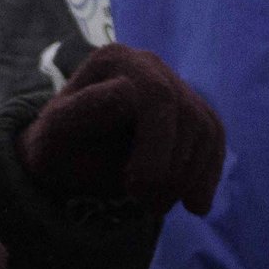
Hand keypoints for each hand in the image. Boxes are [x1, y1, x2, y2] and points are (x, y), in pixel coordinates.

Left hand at [17, 44, 224, 216]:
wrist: (71, 158)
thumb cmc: (59, 147)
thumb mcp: (54, 134)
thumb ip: (82, 112)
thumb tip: (125, 96)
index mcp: (109, 60)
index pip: (151, 96)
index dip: (154, 150)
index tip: (133, 188)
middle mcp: (146, 63)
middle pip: (182, 111)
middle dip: (173, 168)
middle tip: (149, 206)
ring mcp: (173, 83)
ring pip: (204, 128)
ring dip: (189, 178)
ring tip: (158, 207)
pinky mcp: (192, 108)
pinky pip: (214, 138)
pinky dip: (207, 174)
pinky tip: (193, 203)